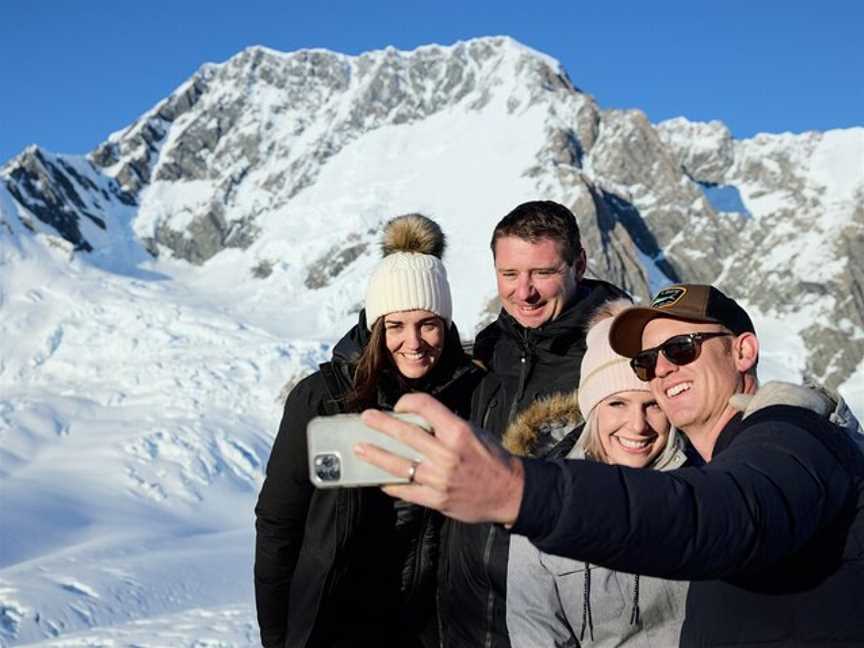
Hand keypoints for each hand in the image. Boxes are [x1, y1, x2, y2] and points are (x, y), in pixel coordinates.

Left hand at [354, 393, 524, 524]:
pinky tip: (379, 479)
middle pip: (406, 434)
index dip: (408, 401)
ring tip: (360, 448)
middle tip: (366, 418)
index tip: (399, 405)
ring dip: (376, 455)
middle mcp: (447, 454)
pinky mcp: (437, 500)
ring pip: (400, 465)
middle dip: (381, 424)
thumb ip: (448, 426)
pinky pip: (407, 491)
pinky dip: (391, 485)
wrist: (511, 493)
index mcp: (458, 432)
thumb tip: (420, 420)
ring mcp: (440, 479)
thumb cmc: (493, 459)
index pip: (425, 407)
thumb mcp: (475, 432)